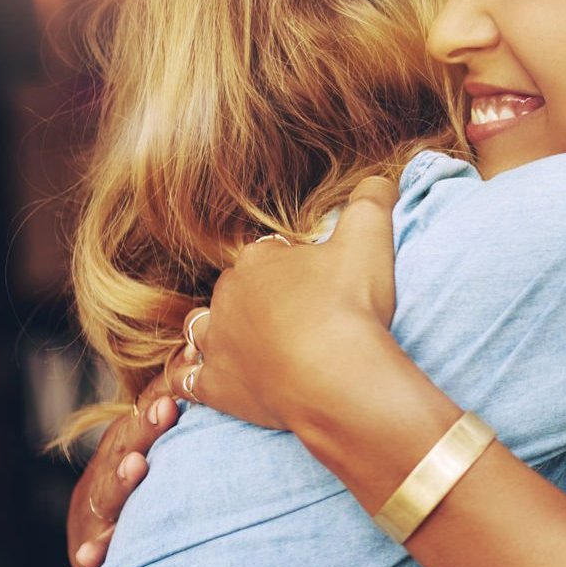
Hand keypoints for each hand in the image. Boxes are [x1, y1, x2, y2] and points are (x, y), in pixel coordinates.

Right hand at [67, 372, 180, 566]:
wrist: (105, 561)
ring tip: (137, 466)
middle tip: (166, 407)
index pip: (141, 419)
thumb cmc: (151, 504)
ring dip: (121, 481)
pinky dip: (93, 553)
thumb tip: (215, 373)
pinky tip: (92, 554)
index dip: (160, 394)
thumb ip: (188, 437)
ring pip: (107, 496)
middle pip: (123, 448)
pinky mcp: (90, 555)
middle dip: (145, 429)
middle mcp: (105, 479)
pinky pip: (91, 554)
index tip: (186, 366)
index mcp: (123, 453)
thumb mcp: (166, 466)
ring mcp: (95, 515)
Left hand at [169, 176, 401, 433]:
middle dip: (260, 300)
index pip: (270, 255)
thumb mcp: (371, 237)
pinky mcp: (217, 387)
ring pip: (200, 328)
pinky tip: (199, 380)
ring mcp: (217, 342)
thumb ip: (372, 201)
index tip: (322, 286)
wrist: (337, 377)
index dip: (296, 268)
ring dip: (218, 332)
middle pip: (237, 290)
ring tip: (248, 343)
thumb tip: (379, 179)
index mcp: (259, 258)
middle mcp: (228, 295)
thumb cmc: (351, 305)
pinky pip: (186, 380)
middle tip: (301, 319)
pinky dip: (189, 379)